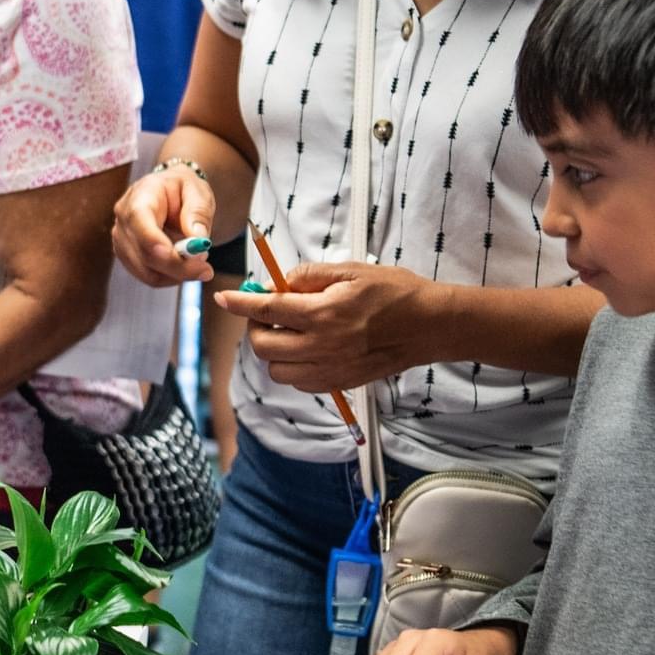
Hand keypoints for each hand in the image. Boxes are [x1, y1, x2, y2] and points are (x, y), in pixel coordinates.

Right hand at [111, 165, 217, 285]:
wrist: (172, 196)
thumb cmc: (184, 190)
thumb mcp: (198, 193)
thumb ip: (198, 213)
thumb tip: (198, 239)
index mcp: (140, 195)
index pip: (138, 219)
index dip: (153, 241)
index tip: (175, 255)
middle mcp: (124, 219)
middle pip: (144, 252)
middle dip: (177, 266)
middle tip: (207, 270)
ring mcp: (122, 240)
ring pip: (147, 271)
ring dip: (176, 275)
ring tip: (199, 263)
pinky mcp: (127, 257)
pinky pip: (149, 277)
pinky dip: (170, 277)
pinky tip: (185, 266)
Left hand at [215, 262, 437, 390]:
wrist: (430, 326)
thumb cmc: (395, 292)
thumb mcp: (350, 270)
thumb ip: (308, 276)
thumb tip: (278, 284)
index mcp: (324, 313)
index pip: (267, 309)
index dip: (240, 303)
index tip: (224, 298)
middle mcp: (323, 346)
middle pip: (263, 346)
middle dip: (256, 328)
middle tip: (267, 312)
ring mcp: (331, 370)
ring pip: (277, 370)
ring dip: (273, 350)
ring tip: (289, 331)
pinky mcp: (340, 383)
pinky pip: (299, 382)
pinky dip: (292, 366)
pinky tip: (307, 348)